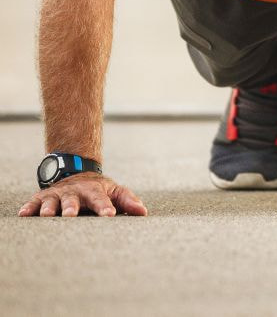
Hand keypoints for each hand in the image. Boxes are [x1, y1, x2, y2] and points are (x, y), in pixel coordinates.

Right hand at [18, 172, 147, 217]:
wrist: (77, 170)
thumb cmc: (98, 190)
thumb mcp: (114, 191)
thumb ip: (127, 200)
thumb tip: (143, 212)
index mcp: (94, 191)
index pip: (101, 199)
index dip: (105, 207)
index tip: (109, 215)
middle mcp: (75, 192)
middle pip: (74, 199)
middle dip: (72, 207)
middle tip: (71, 215)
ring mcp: (58, 194)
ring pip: (53, 201)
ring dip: (50, 208)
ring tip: (47, 215)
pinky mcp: (43, 197)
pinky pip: (34, 202)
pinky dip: (29, 207)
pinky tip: (24, 214)